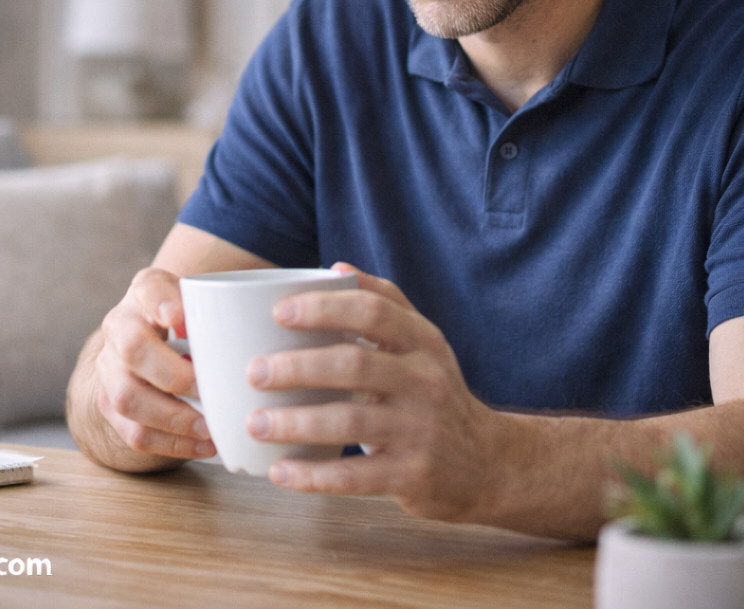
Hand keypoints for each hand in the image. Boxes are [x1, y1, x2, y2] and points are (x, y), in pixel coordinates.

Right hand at [94, 267, 216, 462]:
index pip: (148, 288)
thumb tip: (227, 335)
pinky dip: (172, 444)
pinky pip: (134, 433)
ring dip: (173, 418)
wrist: (150, 336)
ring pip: (128, 398)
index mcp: (143, 293)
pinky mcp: (109, 404)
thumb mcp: (200, 298)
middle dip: (175, 375)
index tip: (178, 316)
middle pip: (133, 350)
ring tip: (211, 428)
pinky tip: (204, 445)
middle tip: (211, 389)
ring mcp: (108, 368)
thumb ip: (215, 306)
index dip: (160, 301)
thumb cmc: (188, 317)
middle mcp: (118, 326)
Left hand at [243, 264, 502, 520]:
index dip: (324, 308)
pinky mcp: (414, 476)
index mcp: (422, 341)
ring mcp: (421, 430)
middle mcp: (425, 380)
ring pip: (350, 422)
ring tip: (254, 423)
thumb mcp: (423, 343)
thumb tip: (334, 267)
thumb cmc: (436, 392)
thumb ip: (384, 303)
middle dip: (297, 367)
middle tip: (254, 372)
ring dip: (295, 422)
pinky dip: (313, 475)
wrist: (489, 463)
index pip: (374, 311)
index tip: (279, 313)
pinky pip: (355, 477)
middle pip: (354, 364)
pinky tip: (279, 471)